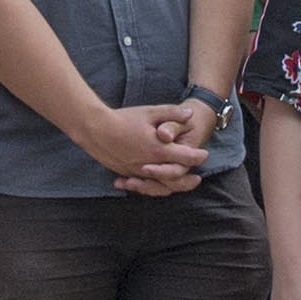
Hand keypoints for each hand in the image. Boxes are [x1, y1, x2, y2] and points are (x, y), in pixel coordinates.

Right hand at [89, 102, 207, 194]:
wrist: (96, 129)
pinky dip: (152, 187)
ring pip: (158, 186)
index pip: (185, 157)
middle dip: (188, 180)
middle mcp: (149, 164)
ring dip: (172, 187)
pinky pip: (143, 185)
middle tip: (197, 179)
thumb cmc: (124, 119)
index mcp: (158, 149)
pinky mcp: (126, 173)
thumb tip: (191, 114)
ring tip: (179, 185)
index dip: (197, 157)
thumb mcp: (150, 112)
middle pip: (175, 179)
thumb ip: (172, 113)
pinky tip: (155, 184)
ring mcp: (136, 171)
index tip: (204, 155)